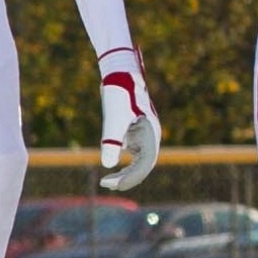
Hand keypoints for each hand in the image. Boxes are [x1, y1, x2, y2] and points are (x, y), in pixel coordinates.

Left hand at [98, 47, 161, 191]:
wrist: (119, 73)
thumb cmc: (119, 94)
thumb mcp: (113, 118)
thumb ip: (111, 141)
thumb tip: (108, 165)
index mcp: (152, 133)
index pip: (146, 164)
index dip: (131, 178)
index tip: (115, 185)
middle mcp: (151, 136)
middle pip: (143, 165)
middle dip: (126, 178)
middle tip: (106, 184)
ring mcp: (144, 134)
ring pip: (138, 161)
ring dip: (125, 172)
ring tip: (107, 181)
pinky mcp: (135, 131)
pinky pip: (132, 153)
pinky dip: (123, 162)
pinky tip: (112, 167)